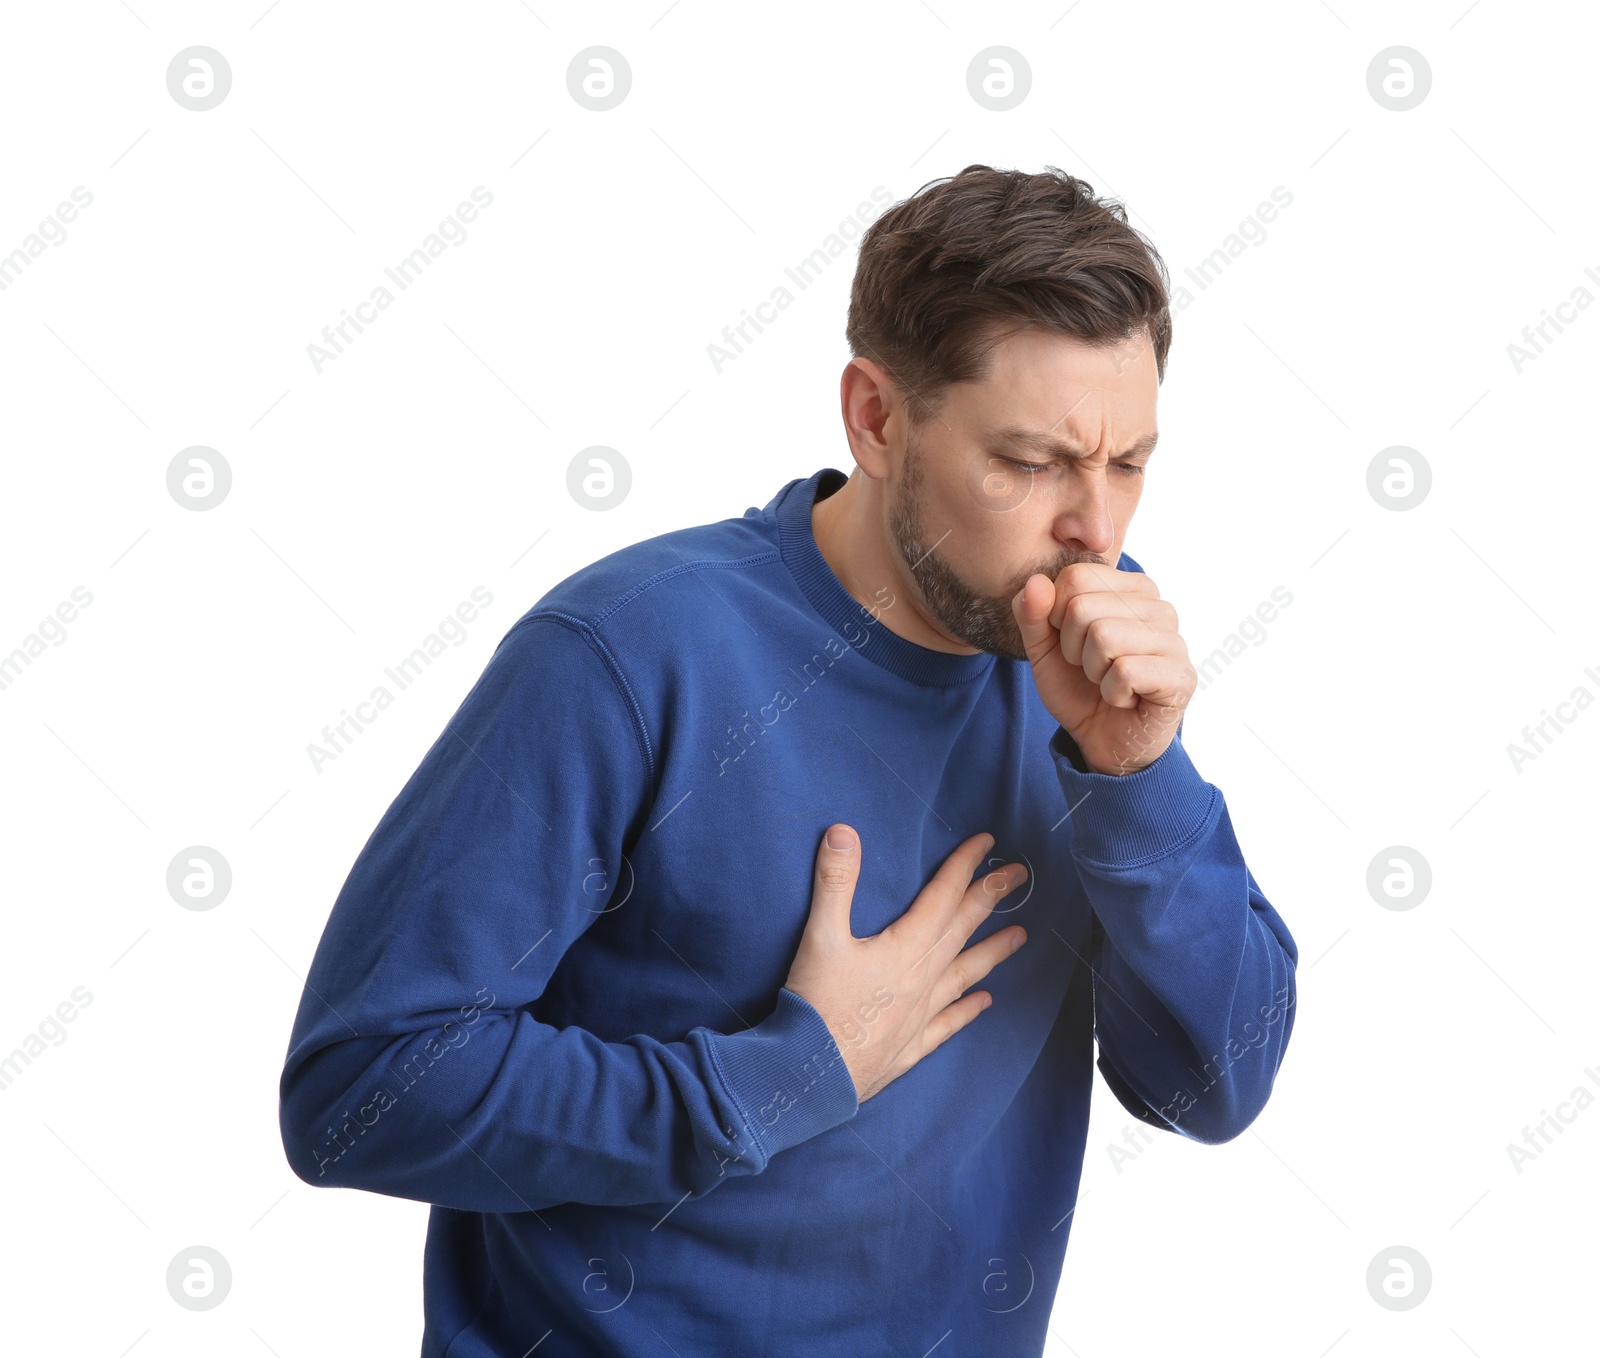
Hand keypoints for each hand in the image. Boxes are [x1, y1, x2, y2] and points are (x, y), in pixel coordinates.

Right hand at [783, 825, 1027, 1102]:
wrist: (813, 1076)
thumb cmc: (816, 1005)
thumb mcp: (820, 936)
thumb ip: (834, 882)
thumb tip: (843, 831)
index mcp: (905, 948)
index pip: (943, 895)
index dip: (965, 865)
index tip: (988, 842)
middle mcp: (923, 978)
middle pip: (963, 929)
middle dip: (991, 897)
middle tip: (1021, 875)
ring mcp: (921, 1014)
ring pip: (966, 974)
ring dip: (993, 951)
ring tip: (1022, 935)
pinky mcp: (911, 1045)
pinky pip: (949, 1022)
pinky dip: (968, 1009)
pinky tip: (984, 1002)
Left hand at [1011, 561, 1195, 775]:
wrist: (1103, 741)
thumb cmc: (1079, 688)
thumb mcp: (1043, 649)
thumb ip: (1032, 613)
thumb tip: (1035, 582)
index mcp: (1130, 589)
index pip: (1075, 577)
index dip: (1056, 616)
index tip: (1074, 643)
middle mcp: (1159, 607)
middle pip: (1083, 607)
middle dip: (1073, 648)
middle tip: (1092, 669)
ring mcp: (1175, 639)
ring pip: (1104, 637)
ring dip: (1093, 672)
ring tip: (1109, 681)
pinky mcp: (1181, 675)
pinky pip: (1124, 671)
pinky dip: (1112, 692)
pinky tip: (1127, 698)